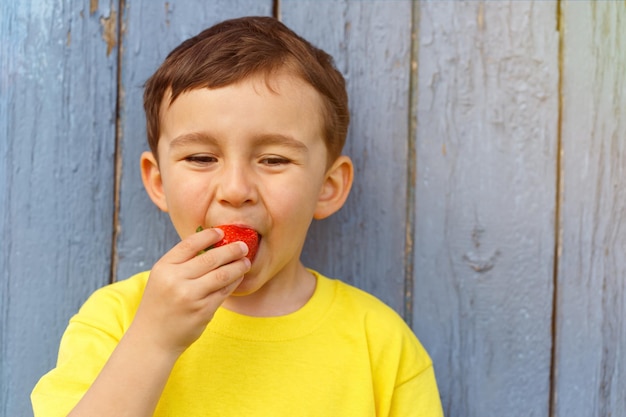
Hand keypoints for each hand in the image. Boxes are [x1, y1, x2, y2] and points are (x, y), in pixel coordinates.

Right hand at [131, 227, 250, 356]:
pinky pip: (224, 292)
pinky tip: (238, 277)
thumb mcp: (162, 279)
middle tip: (243, 246)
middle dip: (231, 250)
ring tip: (246, 261)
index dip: (208, 236)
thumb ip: (182, 263)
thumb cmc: (160, 305)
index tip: (222, 232)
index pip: (190, 244)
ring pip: (222, 275)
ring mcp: (190, 296)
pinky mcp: (203, 311)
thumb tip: (212, 245)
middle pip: (210, 258)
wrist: (152, 339)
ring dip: (238, 266)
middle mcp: (176, 280)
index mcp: (164, 267)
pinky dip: (234, 282)